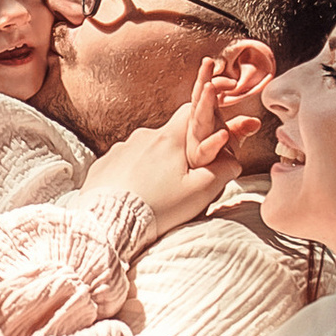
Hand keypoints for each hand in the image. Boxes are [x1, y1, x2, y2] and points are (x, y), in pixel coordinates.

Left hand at [77, 58, 247, 239]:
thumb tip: (232, 161)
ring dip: (153, 166)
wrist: (110, 223)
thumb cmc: (158, 208)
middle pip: (168, 136)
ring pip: (145, 151)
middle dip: (177, 154)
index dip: (202, 122)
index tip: (205, 141)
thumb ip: (222, 172)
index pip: (191, 111)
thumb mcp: (200, 192)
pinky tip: (133, 195)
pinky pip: (123, 164)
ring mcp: (120, 150)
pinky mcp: (103, 165)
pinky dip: (131, 176)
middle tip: (180, 182)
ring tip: (154, 194)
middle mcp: (143, 137)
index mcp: (169, 139)